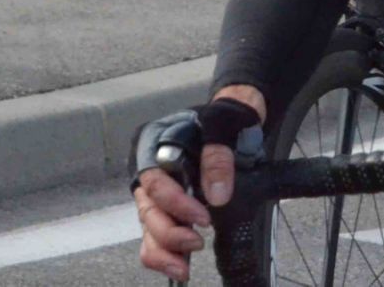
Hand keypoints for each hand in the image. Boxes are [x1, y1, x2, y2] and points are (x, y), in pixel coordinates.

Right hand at [129, 95, 261, 278]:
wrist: (235, 117)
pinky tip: (179, 267)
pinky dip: (164, 254)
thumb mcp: (225, 124)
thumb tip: (217, 195)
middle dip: (169, 233)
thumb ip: (218, 156)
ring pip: (147, 228)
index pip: (154, 181)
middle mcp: (150, 170)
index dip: (175, 204)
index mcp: (155, 145)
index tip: (203, 217)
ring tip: (183, 268)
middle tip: (197, 242)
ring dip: (163, 251)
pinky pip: (154, 235)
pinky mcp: (168, 208)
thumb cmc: (226, 116)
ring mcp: (157, 192)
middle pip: (147, 209)